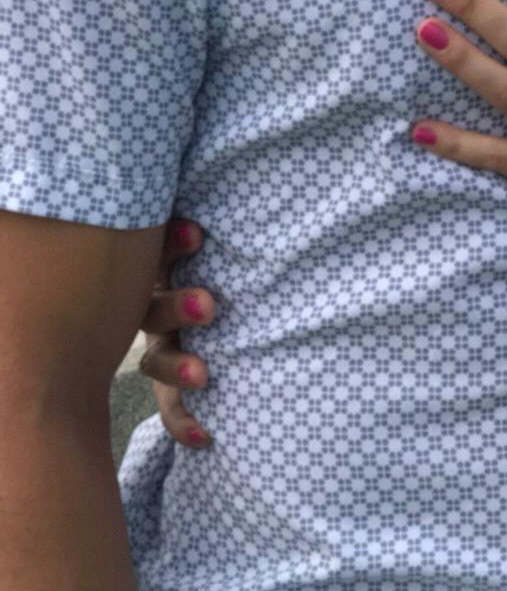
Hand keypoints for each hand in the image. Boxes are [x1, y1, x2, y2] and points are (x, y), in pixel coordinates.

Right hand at [138, 217, 214, 449]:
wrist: (234, 304)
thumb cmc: (229, 252)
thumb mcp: (221, 236)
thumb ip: (225, 217)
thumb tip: (272, 154)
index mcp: (166, 264)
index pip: (157, 253)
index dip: (172, 246)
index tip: (200, 236)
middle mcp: (155, 304)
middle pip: (150, 308)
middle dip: (177, 306)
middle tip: (211, 305)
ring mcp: (162, 344)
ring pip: (156, 359)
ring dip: (179, 365)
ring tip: (206, 374)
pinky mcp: (173, 382)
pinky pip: (171, 408)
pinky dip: (185, 423)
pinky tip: (207, 436)